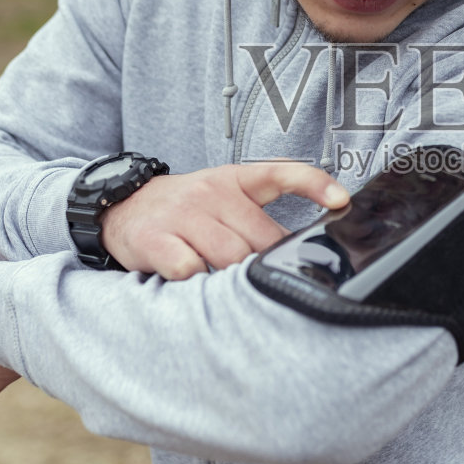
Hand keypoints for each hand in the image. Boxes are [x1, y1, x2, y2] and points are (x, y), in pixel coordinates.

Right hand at [101, 161, 348, 278]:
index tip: (342, 201)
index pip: (281, 174)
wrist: (120, 206)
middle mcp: (211, 193)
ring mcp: (183, 215)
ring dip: (235, 279)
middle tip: (265, 283)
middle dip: (267, 265)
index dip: (315, 184)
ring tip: (232, 289)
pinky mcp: (156, 240)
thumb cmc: (185, 210)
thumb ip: (258, 217)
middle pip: (260, 239)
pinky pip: (190, 269)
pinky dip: (199, 284)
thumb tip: (299, 251)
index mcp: (234, 180)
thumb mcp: (223, 197)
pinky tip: (197, 286)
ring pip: (230, 257)